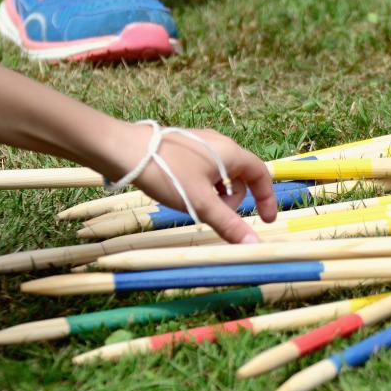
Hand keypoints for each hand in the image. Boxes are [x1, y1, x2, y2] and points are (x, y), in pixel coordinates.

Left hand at [116, 125, 278, 242]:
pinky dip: (201, 187)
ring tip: (191, 204)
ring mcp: (200, 145)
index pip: (261, 174)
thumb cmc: (166, 173)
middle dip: (231, 201)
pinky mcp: (183, 149)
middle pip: (240, 178)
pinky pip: (203, 171)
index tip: (265, 220)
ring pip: (219, 176)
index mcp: (230, 153)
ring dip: (214, 195)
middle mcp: (219, 145)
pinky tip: (180, 194)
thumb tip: (253, 245)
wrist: (124, 150)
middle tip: (210, 213)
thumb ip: (228, 224)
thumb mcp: (200, 203)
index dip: (266, 198)